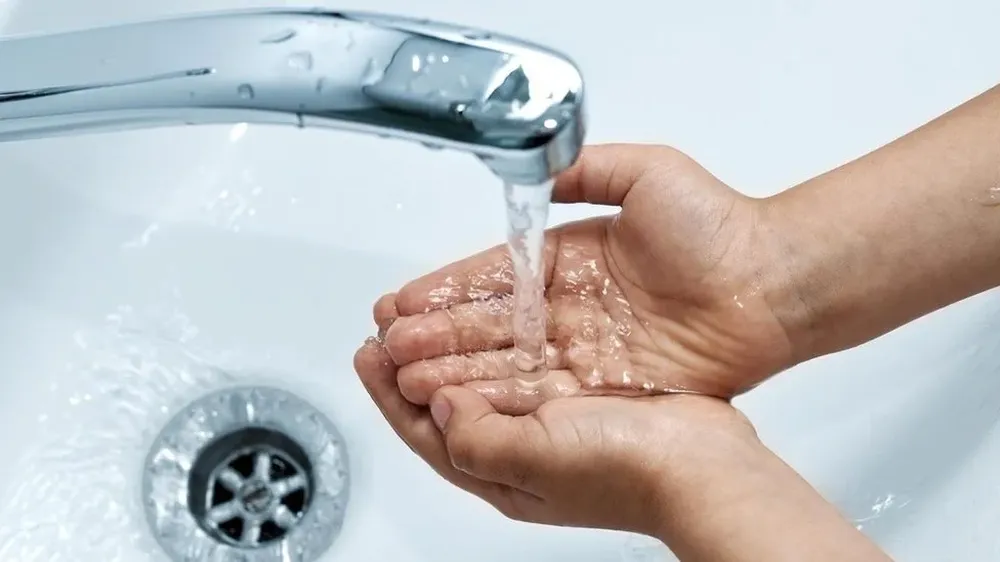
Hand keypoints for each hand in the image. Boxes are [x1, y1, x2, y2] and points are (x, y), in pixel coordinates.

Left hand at [353, 337, 762, 536]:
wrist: (703, 465)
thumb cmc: (626, 471)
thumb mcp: (533, 460)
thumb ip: (475, 437)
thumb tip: (443, 405)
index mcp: (499, 471)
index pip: (424, 431)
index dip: (388, 393)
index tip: (367, 351)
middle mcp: (519, 448)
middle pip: (448, 399)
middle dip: (415, 360)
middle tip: (389, 322)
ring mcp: (551, 420)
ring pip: (484, 375)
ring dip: (453, 343)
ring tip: (428, 311)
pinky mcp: (581, 393)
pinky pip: (525, 361)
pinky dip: (502, 337)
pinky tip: (495, 314)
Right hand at [382, 144, 794, 412]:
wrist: (771, 282)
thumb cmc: (719, 225)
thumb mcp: (646, 172)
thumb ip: (585, 172)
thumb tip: (538, 174)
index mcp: (570, 257)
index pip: (493, 277)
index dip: (446, 290)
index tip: (403, 301)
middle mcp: (571, 307)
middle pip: (490, 326)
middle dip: (435, 336)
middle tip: (387, 345)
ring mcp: (586, 348)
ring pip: (507, 363)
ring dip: (455, 371)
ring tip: (404, 378)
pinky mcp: (608, 384)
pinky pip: (544, 393)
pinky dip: (499, 398)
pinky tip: (459, 402)